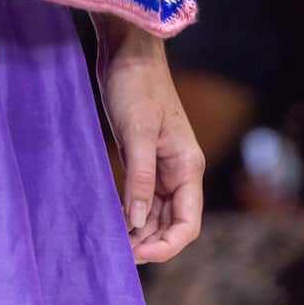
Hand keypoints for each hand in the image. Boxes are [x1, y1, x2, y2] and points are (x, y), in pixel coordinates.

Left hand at [94, 19, 204, 262]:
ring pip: (157, 212)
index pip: (188, 223)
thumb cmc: (135, 86)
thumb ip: (140, 179)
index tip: (139, 253)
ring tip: (115, 242)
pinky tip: (114, 219)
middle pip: (172, 223)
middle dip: (150, 242)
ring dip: (141, 230)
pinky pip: (144, 195)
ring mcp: (163, 165)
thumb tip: (138, 222)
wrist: (127, 51)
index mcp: (188, 166)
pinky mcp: (145, 157)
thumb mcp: (137, 132)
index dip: (167, 245)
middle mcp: (180, 170)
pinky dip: (132, 211)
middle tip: (118, 253)